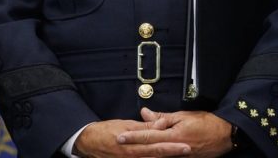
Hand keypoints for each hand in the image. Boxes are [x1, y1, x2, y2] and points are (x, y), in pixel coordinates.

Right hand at [73, 118, 191, 157]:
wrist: (89, 142)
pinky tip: (161, 157)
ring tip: (178, 155)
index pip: (157, 146)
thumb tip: (162, 123)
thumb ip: (145, 126)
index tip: (186, 145)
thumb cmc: (107, 131)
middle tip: (187, 150)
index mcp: (134, 145)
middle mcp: (133, 156)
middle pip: (157, 156)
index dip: (172, 147)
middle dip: (173, 154)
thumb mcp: (126, 125)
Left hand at [115, 108, 232, 157]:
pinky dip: (157, 157)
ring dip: (143, 154)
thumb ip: (162, 117)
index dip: (133, 136)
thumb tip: (145, 113)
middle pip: (149, 149)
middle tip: (118, 147)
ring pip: (157, 157)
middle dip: (133, 148)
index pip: (148, 135)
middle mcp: (174, 149)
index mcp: (172, 136)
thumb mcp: (183, 116)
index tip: (120, 137)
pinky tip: (149, 155)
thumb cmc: (205, 123)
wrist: (225, 135)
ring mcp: (179, 157)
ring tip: (129, 152)